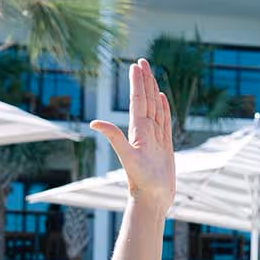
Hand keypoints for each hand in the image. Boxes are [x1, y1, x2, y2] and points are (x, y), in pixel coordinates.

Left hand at [90, 59, 175, 210]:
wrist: (152, 198)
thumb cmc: (141, 180)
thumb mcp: (127, 156)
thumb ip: (113, 137)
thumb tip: (94, 122)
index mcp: (137, 130)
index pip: (138, 101)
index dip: (137, 83)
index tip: (136, 65)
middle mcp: (145, 131)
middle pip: (146, 100)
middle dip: (144, 80)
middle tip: (142, 62)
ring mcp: (155, 138)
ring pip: (155, 108)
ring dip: (153, 91)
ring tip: (151, 75)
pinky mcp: (164, 146)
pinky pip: (165, 122)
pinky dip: (164, 108)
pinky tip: (162, 99)